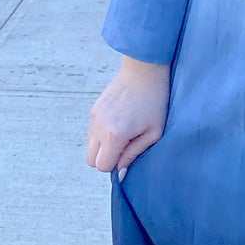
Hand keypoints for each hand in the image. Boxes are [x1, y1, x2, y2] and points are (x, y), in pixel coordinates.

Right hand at [86, 58, 170, 174]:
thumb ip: (134, 155)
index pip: (102, 166)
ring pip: (90, 146)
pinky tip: (118, 122)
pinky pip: (92, 132)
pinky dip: (101, 134)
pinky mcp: (93, 109)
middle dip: (106, 159)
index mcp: (114, 135)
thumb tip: (120, 175)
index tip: (128, 152)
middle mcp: (99, 127)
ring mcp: (94, 117)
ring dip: (103, 146)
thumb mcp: (153, 133)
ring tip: (123, 133)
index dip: (115, 165)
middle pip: (91, 160)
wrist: (144, 70)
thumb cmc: (154, 102)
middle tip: (125, 146)